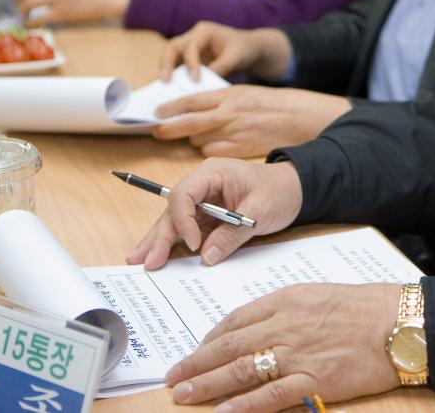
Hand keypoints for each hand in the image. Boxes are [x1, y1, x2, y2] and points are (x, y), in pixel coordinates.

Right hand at [127, 158, 302, 268]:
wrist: (296, 189)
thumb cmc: (280, 191)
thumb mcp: (261, 211)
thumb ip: (233, 233)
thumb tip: (206, 257)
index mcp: (213, 173)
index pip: (184, 195)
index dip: (183, 221)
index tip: (195, 245)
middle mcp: (202, 184)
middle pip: (173, 210)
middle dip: (159, 236)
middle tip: (146, 261)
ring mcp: (203, 200)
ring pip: (175, 221)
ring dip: (159, 241)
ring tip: (139, 261)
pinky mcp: (208, 215)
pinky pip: (188, 229)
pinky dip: (174, 243)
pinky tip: (158, 256)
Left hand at [153, 85, 352, 157]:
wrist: (296, 118)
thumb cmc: (267, 103)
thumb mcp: (241, 93)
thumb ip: (217, 100)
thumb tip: (190, 108)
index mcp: (228, 95)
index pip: (190, 101)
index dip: (169, 108)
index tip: (156, 113)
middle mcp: (228, 114)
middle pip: (188, 123)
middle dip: (169, 129)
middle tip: (157, 131)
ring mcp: (234, 134)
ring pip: (199, 140)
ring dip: (193, 139)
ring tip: (196, 136)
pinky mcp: (240, 150)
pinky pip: (214, 153)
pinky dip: (209, 150)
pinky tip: (213, 145)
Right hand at [160, 21, 292, 81]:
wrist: (248, 49)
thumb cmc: (244, 50)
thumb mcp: (237, 57)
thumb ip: (221, 67)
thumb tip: (201, 84)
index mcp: (205, 31)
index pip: (191, 46)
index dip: (191, 63)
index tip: (195, 80)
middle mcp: (193, 37)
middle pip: (172, 47)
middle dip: (166, 63)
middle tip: (164, 81)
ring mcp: (189, 47)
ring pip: (170, 56)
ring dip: (166, 71)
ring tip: (163, 90)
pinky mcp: (188, 59)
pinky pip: (176, 67)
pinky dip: (173, 77)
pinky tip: (173, 92)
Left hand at [166, 282, 400, 411]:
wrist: (399, 323)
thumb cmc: (364, 306)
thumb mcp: (317, 294)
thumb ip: (284, 310)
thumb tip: (254, 328)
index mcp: (285, 301)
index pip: (235, 320)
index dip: (209, 338)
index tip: (194, 350)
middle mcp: (285, 325)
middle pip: (228, 346)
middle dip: (196, 362)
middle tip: (173, 376)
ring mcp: (297, 354)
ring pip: (240, 370)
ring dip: (207, 384)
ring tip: (184, 394)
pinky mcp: (313, 380)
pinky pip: (271, 396)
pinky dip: (244, 406)